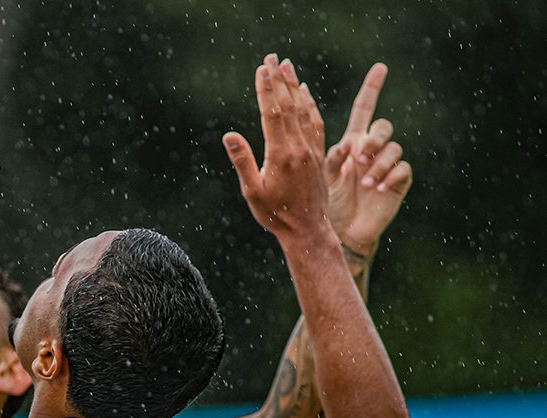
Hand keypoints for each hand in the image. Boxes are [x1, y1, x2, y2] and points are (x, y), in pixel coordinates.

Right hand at [223, 54, 332, 244]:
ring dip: (295, 86)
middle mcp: (299, 147)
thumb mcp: (253, 192)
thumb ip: (243, 161)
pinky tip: (305, 93)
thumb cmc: (275, 214)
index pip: (273, 114)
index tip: (262, 69)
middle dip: (280, 79)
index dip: (267, 90)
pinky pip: (315, 123)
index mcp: (281, 155)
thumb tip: (229, 136)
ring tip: (288, 66)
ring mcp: (311, 149)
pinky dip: (309, 104)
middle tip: (273, 57)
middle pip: (289, 105)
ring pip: (303, 110)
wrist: (308, 229)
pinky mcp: (318, 155)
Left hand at [323, 64, 412, 256]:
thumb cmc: (323, 204)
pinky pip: (402, 170)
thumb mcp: (319, 178)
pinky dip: (389, 177)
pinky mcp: (397, 182)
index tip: (380, 68)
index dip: (371, 88)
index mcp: (350, 143)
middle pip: (381, 126)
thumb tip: (347, 143)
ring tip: (364, 182)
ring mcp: (384, 165)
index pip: (362, 110)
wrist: (338, 233)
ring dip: (378, 163)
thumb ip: (327, 158)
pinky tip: (376, 189)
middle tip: (361, 156)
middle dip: (375, 137)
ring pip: (392, 148)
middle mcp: (370, 150)